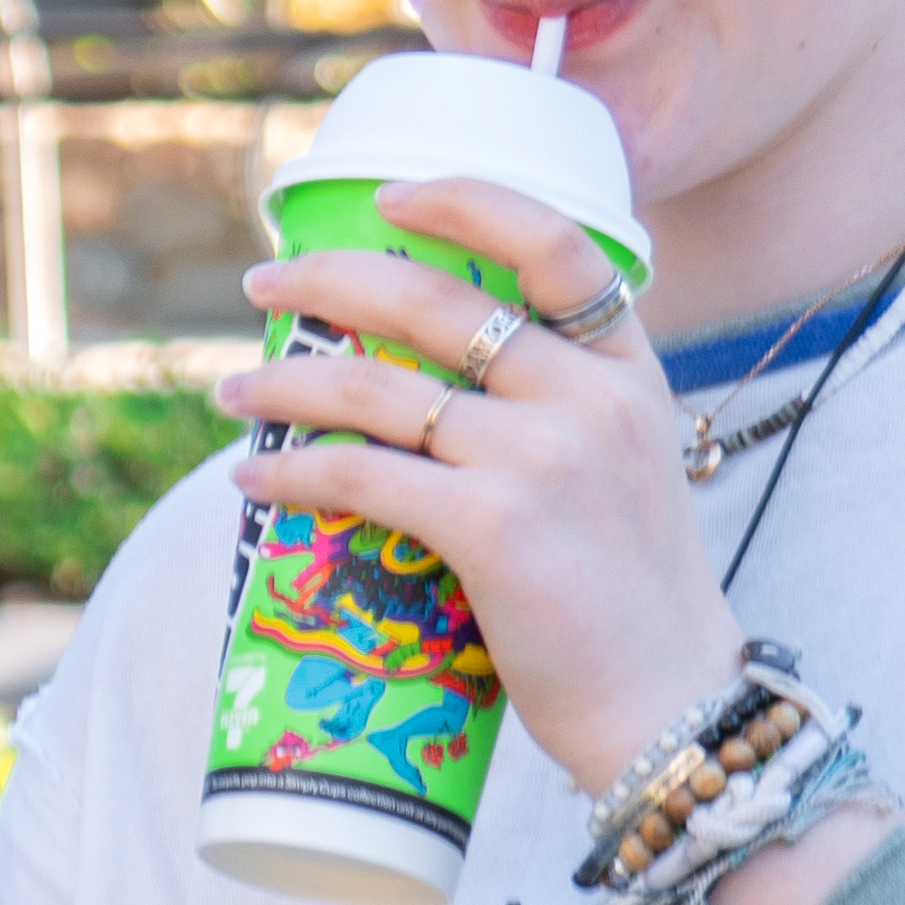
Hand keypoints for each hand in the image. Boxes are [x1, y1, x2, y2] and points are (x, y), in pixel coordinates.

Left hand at [217, 183, 740, 770]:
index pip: (556, 246)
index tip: (387, 197)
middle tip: (262, 285)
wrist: (670, 707)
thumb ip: (559, 415)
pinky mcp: (493, 527)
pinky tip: (253, 477)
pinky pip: (357, 475)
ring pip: (376, 386)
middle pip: (435, 301)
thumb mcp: (625, 473)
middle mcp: (590, 398)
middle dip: (327, 279)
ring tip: (234, 392)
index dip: (465, 203)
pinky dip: (289, 472)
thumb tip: (432, 388)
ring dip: (284, 383)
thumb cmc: (630, 603)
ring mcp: (542, 458)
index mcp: (628, 373)